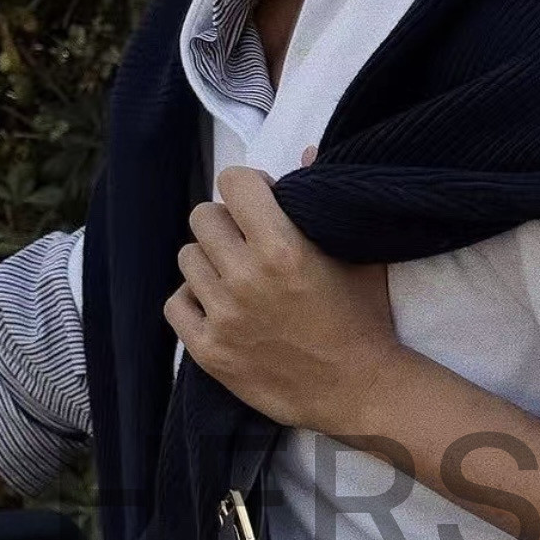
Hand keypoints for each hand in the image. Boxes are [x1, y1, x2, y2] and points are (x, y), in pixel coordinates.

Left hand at [164, 159, 397, 434]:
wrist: (360, 389)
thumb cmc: (363, 319)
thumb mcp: (357, 254)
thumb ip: (325, 199)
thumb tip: (306, 150)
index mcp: (282, 247)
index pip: (233, 183)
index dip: (248, 188)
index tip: (261, 204)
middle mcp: (246, 278)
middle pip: (203, 218)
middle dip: (226, 223)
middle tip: (247, 243)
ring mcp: (224, 316)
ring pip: (187, 258)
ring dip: (209, 262)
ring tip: (236, 279)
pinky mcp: (210, 351)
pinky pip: (175, 304)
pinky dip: (193, 302)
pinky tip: (220, 308)